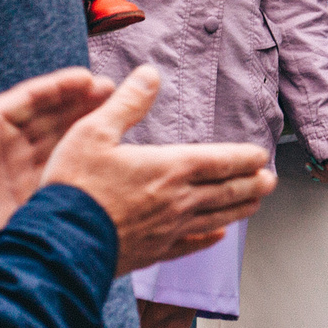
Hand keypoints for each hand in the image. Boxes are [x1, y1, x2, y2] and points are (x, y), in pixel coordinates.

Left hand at [0, 61, 112, 255]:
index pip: (30, 99)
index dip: (59, 87)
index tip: (88, 77)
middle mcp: (10, 145)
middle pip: (53, 114)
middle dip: (82, 100)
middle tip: (115, 90)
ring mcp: (25, 169)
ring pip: (64, 137)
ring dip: (89, 123)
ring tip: (120, 112)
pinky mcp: (36, 193)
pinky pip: (67, 168)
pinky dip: (87, 156)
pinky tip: (108, 151)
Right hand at [39, 65, 275, 273]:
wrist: (57, 243)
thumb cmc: (73, 187)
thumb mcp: (93, 131)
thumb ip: (127, 103)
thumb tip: (149, 73)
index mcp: (170, 168)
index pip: (222, 161)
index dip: (246, 159)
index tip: (261, 156)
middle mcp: (178, 200)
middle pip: (227, 191)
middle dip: (252, 184)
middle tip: (270, 181)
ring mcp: (168, 230)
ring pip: (215, 219)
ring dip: (239, 209)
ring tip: (255, 203)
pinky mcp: (152, 253)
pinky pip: (190, 246)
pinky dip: (208, 240)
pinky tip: (217, 237)